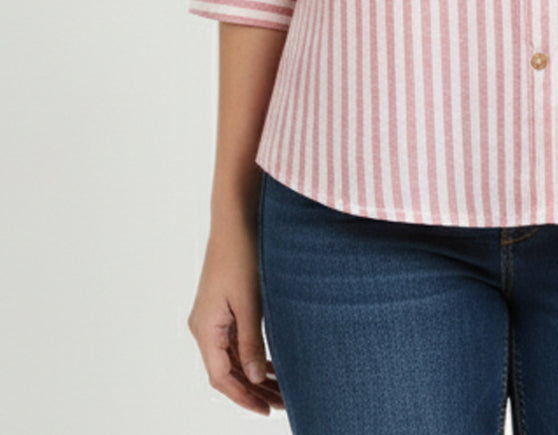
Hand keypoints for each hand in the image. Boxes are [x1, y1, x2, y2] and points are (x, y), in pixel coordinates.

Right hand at [188, 216, 284, 413]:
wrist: (235, 217)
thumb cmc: (241, 254)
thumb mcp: (249, 301)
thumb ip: (250, 341)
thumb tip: (254, 379)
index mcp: (204, 328)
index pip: (221, 377)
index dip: (243, 397)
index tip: (266, 410)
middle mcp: (204, 326)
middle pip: (227, 370)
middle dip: (253, 390)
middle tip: (282, 404)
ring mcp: (213, 317)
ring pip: (233, 357)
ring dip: (254, 374)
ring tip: (282, 389)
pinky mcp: (224, 307)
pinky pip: (236, 341)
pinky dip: (252, 355)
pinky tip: (272, 363)